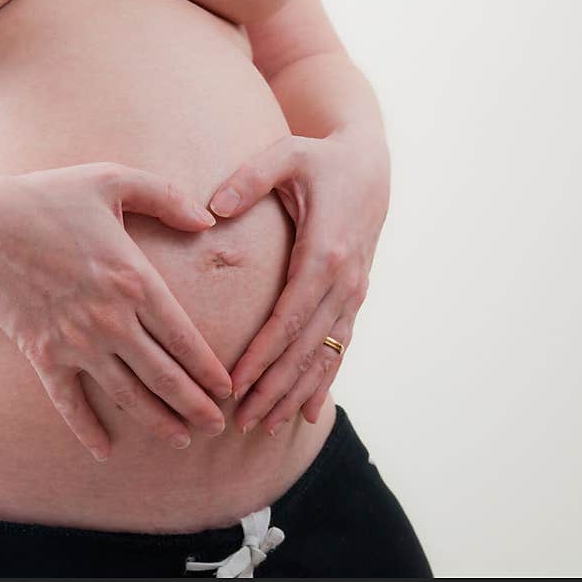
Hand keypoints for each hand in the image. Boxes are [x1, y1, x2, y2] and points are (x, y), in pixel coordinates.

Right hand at [0, 162, 231, 460]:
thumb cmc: (49, 199)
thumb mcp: (112, 179)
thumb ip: (166, 197)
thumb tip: (207, 221)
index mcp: (134, 280)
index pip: (184, 338)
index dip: (210, 370)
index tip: (228, 390)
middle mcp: (110, 320)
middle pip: (164, 376)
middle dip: (195, 406)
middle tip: (217, 427)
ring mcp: (76, 342)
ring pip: (127, 395)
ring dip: (157, 422)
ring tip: (181, 441)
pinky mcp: (44, 355)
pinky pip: (69, 401)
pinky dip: (86, 429)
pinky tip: (104, 450)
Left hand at [208, 130, 389, 433]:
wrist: (369, 163)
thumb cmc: (320, 158)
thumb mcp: (286, 155)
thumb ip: (249, 178)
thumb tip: (212, 209)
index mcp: (324, 253)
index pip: (288, 318)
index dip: (262, 356)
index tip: (235, 385)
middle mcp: (344, 281)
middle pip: (305, 348)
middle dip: (273, 388)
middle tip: (240, 421)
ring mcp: (353, 293)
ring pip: (324, 356)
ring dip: (294, 393)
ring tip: (264, 426)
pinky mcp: (354, 297)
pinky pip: (339, 348)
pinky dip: (323, 382)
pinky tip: (306, 412)